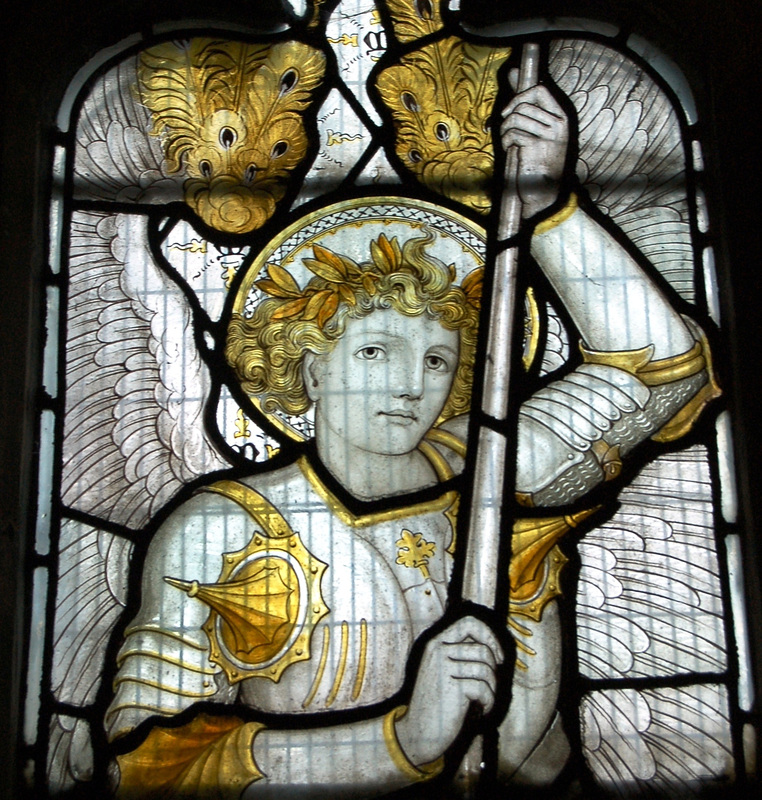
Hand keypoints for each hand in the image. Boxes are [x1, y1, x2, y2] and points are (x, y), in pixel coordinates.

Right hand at [395, 616, 502, 765]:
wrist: (418, 732)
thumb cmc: (437, 702)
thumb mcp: (441, 669)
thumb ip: (459, 653)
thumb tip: (492, 646)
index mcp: (436, 643)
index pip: (469, 623)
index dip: (489, 636)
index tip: (497, 656)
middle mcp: (438, 650)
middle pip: (483, 649)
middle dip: (493, 669)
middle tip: (489, 684)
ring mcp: (443, 667)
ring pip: (486, 669)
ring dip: (492, 688)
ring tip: (483, 699)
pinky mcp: (451, 687)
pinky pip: (484, 688)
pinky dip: (489, 702)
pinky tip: (481, 710)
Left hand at [500, 74, 568, 218]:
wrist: (544, 191)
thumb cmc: (538, 159)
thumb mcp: (536, 129)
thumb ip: (525, 100)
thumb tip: (513, 71)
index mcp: (561, 116)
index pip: (540, 89)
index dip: (520, 96)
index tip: (510, 110)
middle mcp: (559, 123)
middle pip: (524, 103)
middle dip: (509, 115)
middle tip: (506, 129)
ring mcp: (549, 135)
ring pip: (516, 118)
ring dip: (506, 131)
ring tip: (509, 142)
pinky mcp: (536, 146)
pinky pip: (513, 133)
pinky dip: (506, 142)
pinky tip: (510, 151)